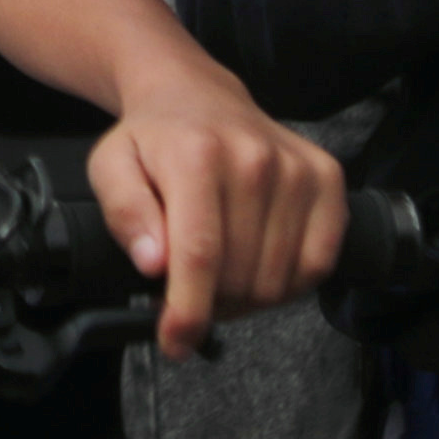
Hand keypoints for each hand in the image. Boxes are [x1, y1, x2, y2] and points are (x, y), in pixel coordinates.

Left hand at [80, 62, 350, 357]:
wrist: (196, 95)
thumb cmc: (153, 140)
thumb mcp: (111, 167)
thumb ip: (124, 214)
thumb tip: (154, 263)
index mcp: (197, 155)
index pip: (199, 255)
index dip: (188, 312)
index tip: (175, 343)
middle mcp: (255, 159)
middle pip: (240, 277)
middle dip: (211, 303)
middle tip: (191, 290)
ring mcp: (297, 169)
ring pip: (278, 279)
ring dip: (247, 298)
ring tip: (221, 276)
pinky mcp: (327, 178)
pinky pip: (318, 263)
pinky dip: (289, 284)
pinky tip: (259, 267)